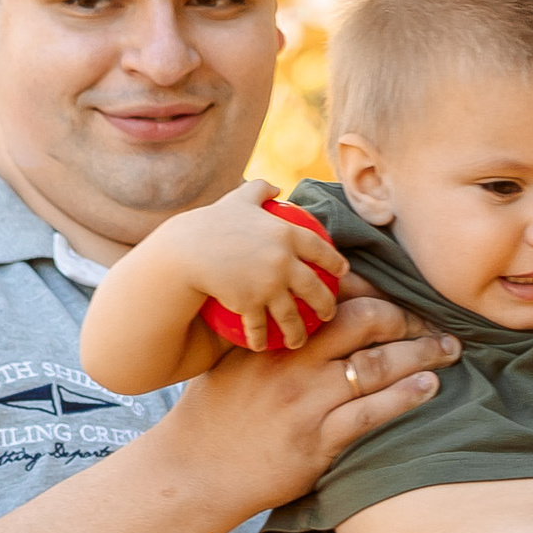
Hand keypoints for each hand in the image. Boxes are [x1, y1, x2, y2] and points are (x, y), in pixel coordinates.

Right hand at [164, 288, 455, 514]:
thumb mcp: (235, 361)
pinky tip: (429, 387)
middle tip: (434, 326)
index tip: (399, 298)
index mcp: (277, 338)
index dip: (376, 293)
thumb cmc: (214, 416)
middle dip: (409, 319)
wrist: (195, 470)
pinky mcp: (317, 441)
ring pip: (378, 365)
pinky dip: (406, 397)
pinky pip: (372, 413)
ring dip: (422, 354)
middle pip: (367, 322)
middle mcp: (294, 364)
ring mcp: (307, 402)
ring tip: (448, 351)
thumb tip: (310, 318)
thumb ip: (273, 338)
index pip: (336, 299)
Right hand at [190, 180, 346, 351]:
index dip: (335, 261)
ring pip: (291, 316)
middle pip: (314, 289)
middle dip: (326, 305)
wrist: (188, 250)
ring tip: (297, 342)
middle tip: (328, 314)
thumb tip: (275, 185)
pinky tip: (260, 346)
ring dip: (297, 333)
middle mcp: (284, 261)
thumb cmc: (212, 222)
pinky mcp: (251, 304)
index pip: (319, 250)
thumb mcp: (239, 199)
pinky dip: (260, 339)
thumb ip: (260, 190)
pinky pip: (260, 327)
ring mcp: (269, 285)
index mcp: (286, 234)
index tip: (344, 272)